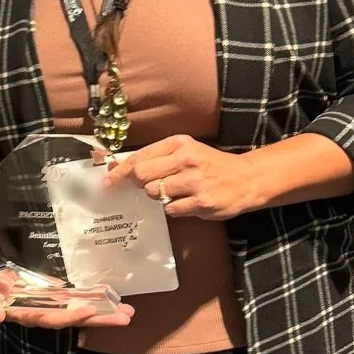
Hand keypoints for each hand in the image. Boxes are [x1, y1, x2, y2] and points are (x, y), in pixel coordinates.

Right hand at [0, 265, 133, 331]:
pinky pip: (84, 299)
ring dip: (107, 314)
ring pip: (85, 311)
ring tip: (129, 313)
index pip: (53, 319)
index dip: (70, 317)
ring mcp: (57, 305)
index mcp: (31, 316)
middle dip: (100, 320)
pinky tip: (118, 301)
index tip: (89, 311)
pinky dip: (100, 299)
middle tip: (125, 318)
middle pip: (77, 320)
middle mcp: (48, 313)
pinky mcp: (61, 296)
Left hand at [123, 135, 257, 221]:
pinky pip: (171, 209)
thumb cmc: (210, 165)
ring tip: (176, 192)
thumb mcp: (186, 152)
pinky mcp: (201, 202)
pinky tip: (187, 202)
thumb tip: (119, 166)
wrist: (246, 179)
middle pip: (142, 175)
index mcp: (179, 143)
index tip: (106, 182)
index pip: (140, 157)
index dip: (120, 171)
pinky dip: (174, 208)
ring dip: (159, 196)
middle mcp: (186, 159)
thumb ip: (157, 157)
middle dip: (140, 184)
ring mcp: (193, 181)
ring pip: (154, 193)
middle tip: (149, 186)